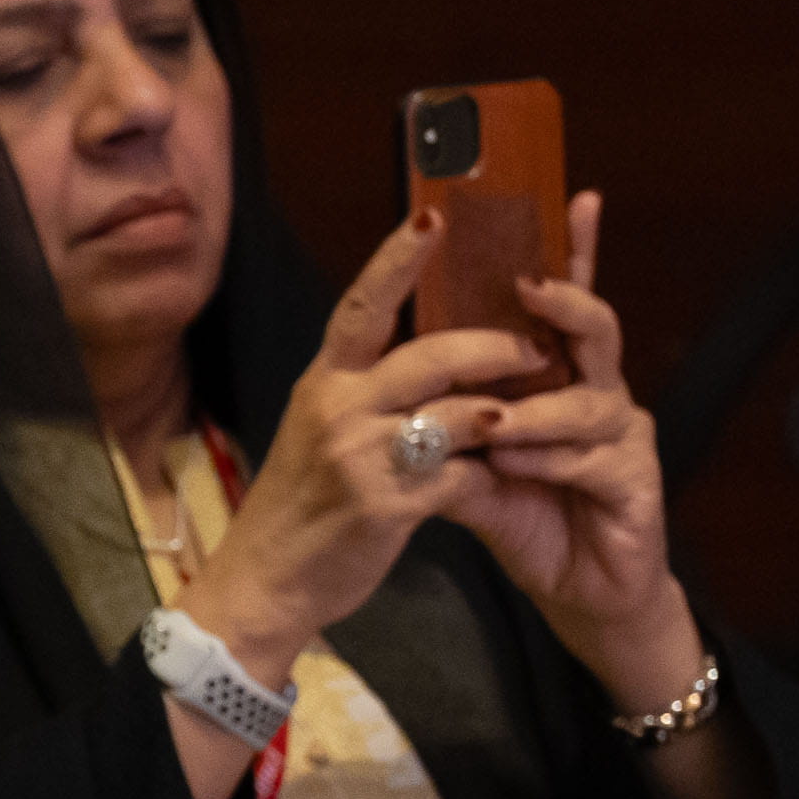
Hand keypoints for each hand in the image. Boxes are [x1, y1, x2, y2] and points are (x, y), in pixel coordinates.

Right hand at [180, 211, 549, 689]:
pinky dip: (489, 476)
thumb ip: (368, 392)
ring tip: (530, 412)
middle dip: (493, 346)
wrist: (263, 583)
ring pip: (455, 412)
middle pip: (431, 353)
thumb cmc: (300, 505)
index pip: (363, 307)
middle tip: (535, 346)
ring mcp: (360, 456)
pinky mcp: (385, 505)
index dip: (400, 259)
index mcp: (322, 381)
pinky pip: (461, 476)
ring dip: (503, 412)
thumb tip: (431, 356)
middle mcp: (336, 407)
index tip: (437, 215)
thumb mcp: (321, 433)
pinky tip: (499, 481)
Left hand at [428, 191, 699, 710]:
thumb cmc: (529, 522)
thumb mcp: (471, 472)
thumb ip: (446, 432)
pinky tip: (518, 464)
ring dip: (538, 407)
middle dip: (565, 301)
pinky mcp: (637, 482)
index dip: (571, 251)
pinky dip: (551, 457)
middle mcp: (598, 395)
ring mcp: (625, 436)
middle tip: (528, 284)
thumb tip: (402, 394)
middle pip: (593, 328)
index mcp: (558, 381)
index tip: (569, 194)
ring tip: (495, 425)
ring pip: (590, 398)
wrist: (580, 597)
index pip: (561, 306)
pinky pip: (593, 458)